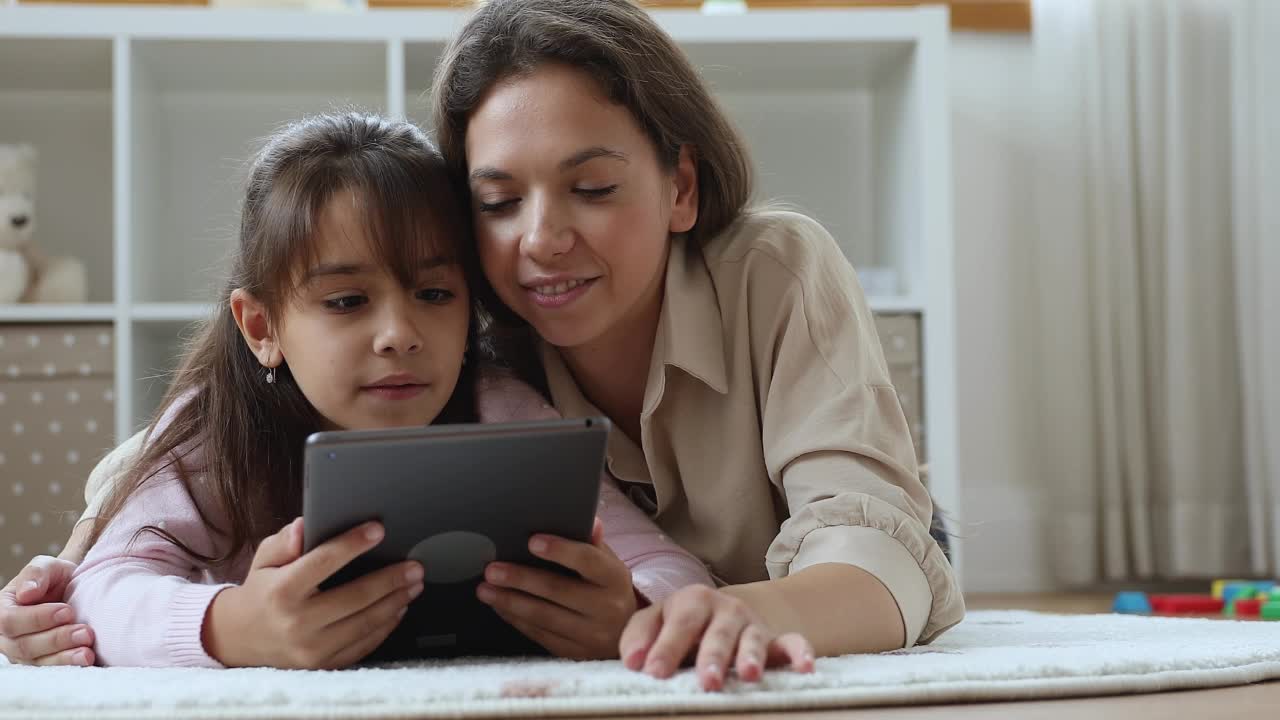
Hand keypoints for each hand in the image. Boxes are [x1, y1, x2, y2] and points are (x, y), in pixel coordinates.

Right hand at [0, 555, 94, 665]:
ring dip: (65, 657)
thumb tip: (26, 593)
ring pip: (38, 662)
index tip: (67, 611)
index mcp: (2, 610)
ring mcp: (23, 653)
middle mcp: (7, 636)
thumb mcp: (47, 566)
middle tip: (85, 632)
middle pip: (24, 646)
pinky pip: (52, 670)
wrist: (74, 589)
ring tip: (88, 650)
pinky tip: (87, 660)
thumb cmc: (55, 578)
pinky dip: (70, 665)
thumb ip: (36, 574)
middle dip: (56, 639)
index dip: (37, 619)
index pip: (9, 621)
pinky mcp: (42, 663)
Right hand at [203, 518, 423, 668]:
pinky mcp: (324, 665)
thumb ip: (284, 541)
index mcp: (282, 591)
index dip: (353, 544)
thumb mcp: (263, 560)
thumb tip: (304, 526)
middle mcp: (297, 622)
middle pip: (356, 597)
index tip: (378, 529)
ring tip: (414, 584)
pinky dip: (386, 626)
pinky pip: (364, 645)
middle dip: (391, 579)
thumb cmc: (261, 592)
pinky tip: (399, 608)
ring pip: (366, 623)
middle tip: (415, 565)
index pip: (324, 562)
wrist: (239, 639)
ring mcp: (312, 649)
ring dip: (396, 601)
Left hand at [476, 517, 636, 658]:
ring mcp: (591, 635)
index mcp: (615, 579)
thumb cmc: (609, 590)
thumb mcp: (609, 565)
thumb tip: (590, 520)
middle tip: (492, 569)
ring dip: (509, 601)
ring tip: (485, 589)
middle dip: (520, 578)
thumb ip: (594, 545)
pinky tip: (500, 607)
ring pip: (543, 616)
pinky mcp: (575, 654)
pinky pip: (540, 634)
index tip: (532, 541)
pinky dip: (516, 620)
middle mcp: (606, 608)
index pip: (587, 561)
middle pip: (557, 590)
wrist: (628, 636)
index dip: (560, 550)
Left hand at [618, 584, 814, 691]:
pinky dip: (801, 653)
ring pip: (754, 639)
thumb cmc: (681, 625)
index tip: (653, 673)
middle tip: (706, 680)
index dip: (666, 648)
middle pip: (719, 632)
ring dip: (752, 656)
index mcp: (692, 601)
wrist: (717, 613)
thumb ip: (639, 638)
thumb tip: (633, 660)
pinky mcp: (776, 640)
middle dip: (713, 655)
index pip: (679, 624)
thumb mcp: (655, 622)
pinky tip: (806, 668)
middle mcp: (725, 609)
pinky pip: (794, 643)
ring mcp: (752, 624)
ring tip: (749, 675)